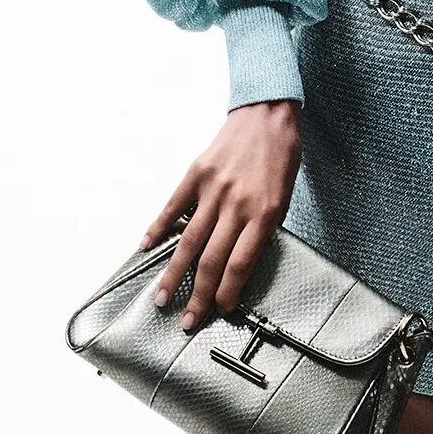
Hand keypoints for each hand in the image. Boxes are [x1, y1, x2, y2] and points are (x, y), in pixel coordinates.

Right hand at [139, 99, 302, 333]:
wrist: (268, 114)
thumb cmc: (280, 156)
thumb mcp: (284, 197)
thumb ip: (262, 229)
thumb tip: (240, 262)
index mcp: (264, 212)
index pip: (240, 263)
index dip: (228, 292)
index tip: (220, 310)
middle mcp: (236, 204)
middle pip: (212, 260)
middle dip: (198, 295)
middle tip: (187, 320)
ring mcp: (213, 189)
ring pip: (189, 241)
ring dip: (174, 274)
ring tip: (162, 298)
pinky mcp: (196, 174)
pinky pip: (173, 207)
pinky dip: (158, 228)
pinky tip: (148, 247)